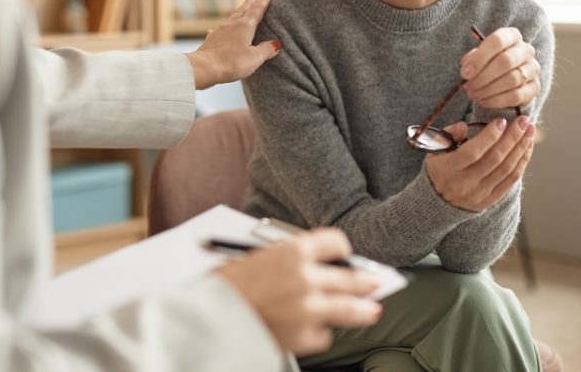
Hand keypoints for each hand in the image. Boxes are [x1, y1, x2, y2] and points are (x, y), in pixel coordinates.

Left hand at [185, 0, 281, 89]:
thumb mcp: (254, 58)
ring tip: (240, 11)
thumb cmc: (231, 62)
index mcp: (245, 26)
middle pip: (242, 11)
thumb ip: (266, 50)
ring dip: (237, 13)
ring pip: (231, 18)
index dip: (263, 2)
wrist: (204, 67)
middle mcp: (232, 25)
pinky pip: (220, 30)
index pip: (257, 11)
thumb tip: (276, 44)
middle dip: (249, 4)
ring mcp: (220, 31)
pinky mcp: (212, 40)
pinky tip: (217, 29)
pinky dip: (224, 28)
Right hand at [216, 229, 381, 355]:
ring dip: (363, 310)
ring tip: (371, 311)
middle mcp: (307, 277)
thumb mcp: (257, 257)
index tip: (344, 256)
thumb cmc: (226, 285)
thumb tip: (315, 267)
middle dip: (364, 280)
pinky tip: (314, 329)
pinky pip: (324, 335)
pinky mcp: (303, 337)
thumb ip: (288, 260)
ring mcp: (309, 309)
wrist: (207, 319)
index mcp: (293, 251)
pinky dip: (320, 333)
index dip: (342, 250)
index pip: (336, 243)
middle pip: (351, 277)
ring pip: (350, 309)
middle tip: (373, 283)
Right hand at [425, 115, 535, 211]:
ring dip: (520, 148)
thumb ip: (448, 135)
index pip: (472, 152)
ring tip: (529, 131)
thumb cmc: (438, 168)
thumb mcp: (435, 150)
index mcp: (447, 169)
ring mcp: (478, 193)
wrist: (437, 201)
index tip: (501, 121)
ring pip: (506, 169)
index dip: (489, 136)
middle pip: (494, 159)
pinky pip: (510, 180)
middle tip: (523, 121)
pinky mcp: (489, 200)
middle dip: (512, 137)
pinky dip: (521, 162)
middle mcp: (464, 183)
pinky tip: (527, 147)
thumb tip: (464, 125)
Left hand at [460, 27, 540, 109]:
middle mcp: (526, 50)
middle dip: (483, 77)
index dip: (479, 58)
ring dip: (488, 90)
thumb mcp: (477, 56)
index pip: (497, 41)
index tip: (465, 73)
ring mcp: (533, 69)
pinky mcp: (535, 87)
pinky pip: (517, 96)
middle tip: (468, 87)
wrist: (504, 77)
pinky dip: (497, 101)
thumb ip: (471, 59)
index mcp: (512, 36)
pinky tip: (483, 101)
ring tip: (473, 95)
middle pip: (505, 61)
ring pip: (511, 80)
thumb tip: (468, 70)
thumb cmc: (488, 62)